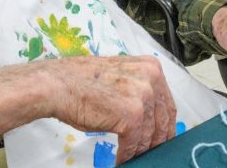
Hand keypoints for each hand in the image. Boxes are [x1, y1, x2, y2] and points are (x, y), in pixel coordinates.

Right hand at [43, 55, 175, 164]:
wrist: (59, 84)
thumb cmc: (82, 82)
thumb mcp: (121, 77)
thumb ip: (139, 89)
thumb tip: (150, 114)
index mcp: (151, 66)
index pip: (167, 104)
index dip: (165, 126)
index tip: (162, 139)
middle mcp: (151, 78)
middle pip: (163, 120)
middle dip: (155, 141)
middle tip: (149, 153)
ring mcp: (143, 96)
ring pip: (149, 135)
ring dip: (140, 151)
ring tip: (132, 158)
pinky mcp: (132, 116)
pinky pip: (135, 144)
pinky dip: (128, 156)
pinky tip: (121, 160)